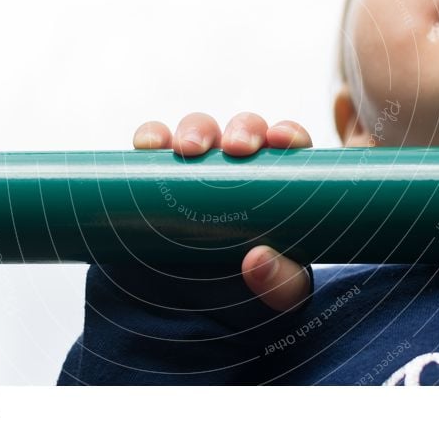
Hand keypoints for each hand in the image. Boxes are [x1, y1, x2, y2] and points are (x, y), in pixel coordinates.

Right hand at [133, 112, 312, 312]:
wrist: (201, 310)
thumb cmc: (255, 290)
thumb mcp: (281, 295)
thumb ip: (281, 285)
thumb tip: (257, 259)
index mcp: (277, 182)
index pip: (288, 145)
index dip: (287, 133)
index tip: (280, 141)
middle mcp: (238, 167)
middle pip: (244, 130)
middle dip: (242, 129)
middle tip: (237, 148)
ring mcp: (197, 169)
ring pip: (199, 130)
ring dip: (195, 129)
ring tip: (188, 150)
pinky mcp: (158, 177)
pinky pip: (154, 146)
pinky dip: (151, 137)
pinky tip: (149, 146)